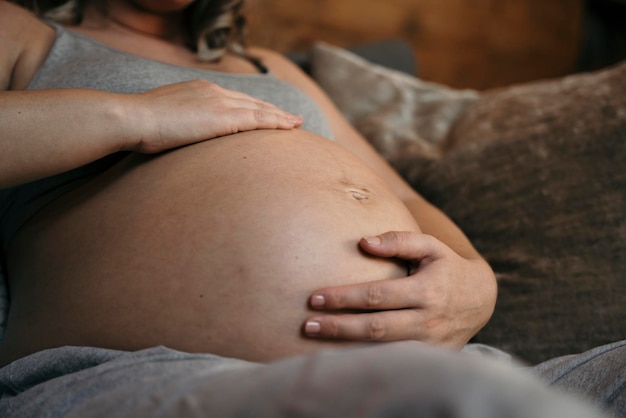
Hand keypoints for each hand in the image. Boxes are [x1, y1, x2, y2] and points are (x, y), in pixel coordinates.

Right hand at [123, 79, 303, 152]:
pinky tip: (289, 128)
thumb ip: (180, 123)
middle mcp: (214, 91)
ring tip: (297, 124)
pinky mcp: (223, 117)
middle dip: (273, 110)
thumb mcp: (164, 119)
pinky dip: (275, 123)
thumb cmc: (141, 124)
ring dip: (280, 117)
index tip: (267, 113)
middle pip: (252, 101)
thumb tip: (182, 136)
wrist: (134, 118)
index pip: (235, 98)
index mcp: (200, 89)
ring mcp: (220, 102)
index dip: (254, 106)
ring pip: (260, 109)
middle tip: (292, 118)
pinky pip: (257, 119)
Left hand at [303, 231, 496, 349]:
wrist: (481, 300)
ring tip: (316, 338)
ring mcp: (429, 346)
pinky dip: (365, 359)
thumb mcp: (430, 246)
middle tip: (308, 324)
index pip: (376, 296)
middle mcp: (427, 322)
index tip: (315, 298)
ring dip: (346, 347)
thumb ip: (399, 240)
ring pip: (382, 351)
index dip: (344, 298)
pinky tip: (340, 354)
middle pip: (374, 328)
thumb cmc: (447, 267)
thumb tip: (363, 242)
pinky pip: (393, 362)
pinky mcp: (429, 359)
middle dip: (338, 327)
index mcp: (426, 292)